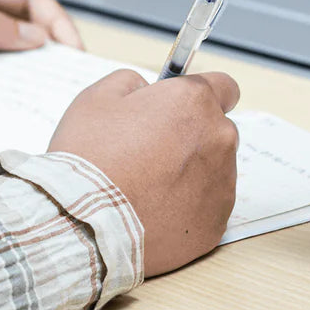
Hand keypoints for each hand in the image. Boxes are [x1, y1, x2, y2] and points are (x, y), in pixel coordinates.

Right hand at [48, 69, 239, 275]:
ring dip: (191, 173)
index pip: (225, 87)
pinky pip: (208, 207)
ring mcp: (222, 184)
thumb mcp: (97, 98)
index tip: (182, 107)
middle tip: (152, 152)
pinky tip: (155, 212)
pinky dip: (188, 208)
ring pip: (215, 170)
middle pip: (218, 130)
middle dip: (193, 136)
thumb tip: (146, 90)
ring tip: (148, 188)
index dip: (200, 96)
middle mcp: (219, 139)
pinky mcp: (216, 223)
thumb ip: (131, 82)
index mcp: (194, 102)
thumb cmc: (90, 158)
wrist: (84, 226)